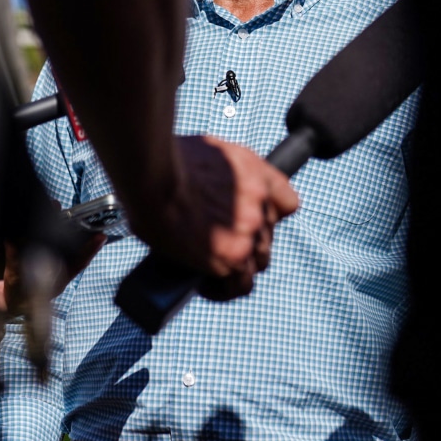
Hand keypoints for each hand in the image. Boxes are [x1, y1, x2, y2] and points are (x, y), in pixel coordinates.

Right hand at [127, 134, 298, 299]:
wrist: (154, 176)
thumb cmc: (169, 161)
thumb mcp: (216, 151)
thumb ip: (236, 175)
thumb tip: (236, 198)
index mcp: (258, 176)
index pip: (286, 204)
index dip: (265, 214)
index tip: (247, 218)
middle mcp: (261, 205)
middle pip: (266, 236)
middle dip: (244, 241)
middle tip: (213, 241)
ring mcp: (249, 234)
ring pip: (258, 262)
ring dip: (237, 267)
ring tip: (208, 266)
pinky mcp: (231, 258)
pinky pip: (238, 285)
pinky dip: (222, 288)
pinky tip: (203, 284)